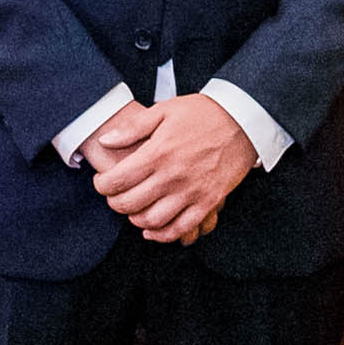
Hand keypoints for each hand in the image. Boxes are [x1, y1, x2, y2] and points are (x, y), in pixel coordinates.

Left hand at [84, 90, 255, 245]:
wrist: (242, 120)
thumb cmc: (202, 113)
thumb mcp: (164, 110)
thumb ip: (133, 128)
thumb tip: (106, 141)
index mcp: (158, 152)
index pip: (118, 180)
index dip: (102, 186)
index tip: (101, 182)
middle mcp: (172, 176)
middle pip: (130, 203)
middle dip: (114, 203)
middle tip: (113, 196)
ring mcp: (191, 192)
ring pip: (152, 220)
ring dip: (135, 219)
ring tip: (132, 210)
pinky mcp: (209, 202)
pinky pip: (181, 228)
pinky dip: (163, 234)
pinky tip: (152, 229)